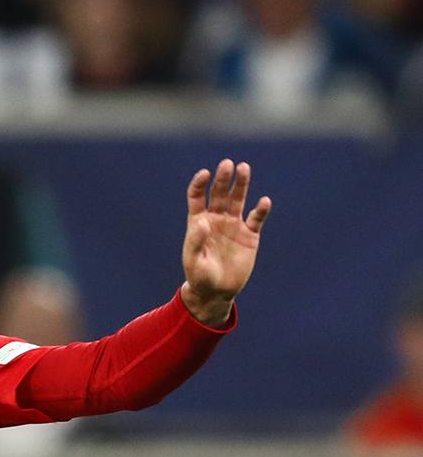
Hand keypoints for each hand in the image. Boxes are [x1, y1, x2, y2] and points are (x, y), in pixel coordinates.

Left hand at [178, 158, 271, 328]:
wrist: (216, 292)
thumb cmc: (199, 276)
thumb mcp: (194, 261)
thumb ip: (196, 242)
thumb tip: (200, 223)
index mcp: (198, 223)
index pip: (197, 198)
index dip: (200, 184)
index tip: (205, 174)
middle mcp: (216, 220)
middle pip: (220, 194)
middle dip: (223, 179)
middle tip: (227, 164)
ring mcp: (234, 226)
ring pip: (238, 200)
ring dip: (241, 185)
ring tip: (244, 168)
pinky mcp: (250, 236)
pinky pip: (256, 219)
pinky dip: (260, 210)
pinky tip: (263, 202)